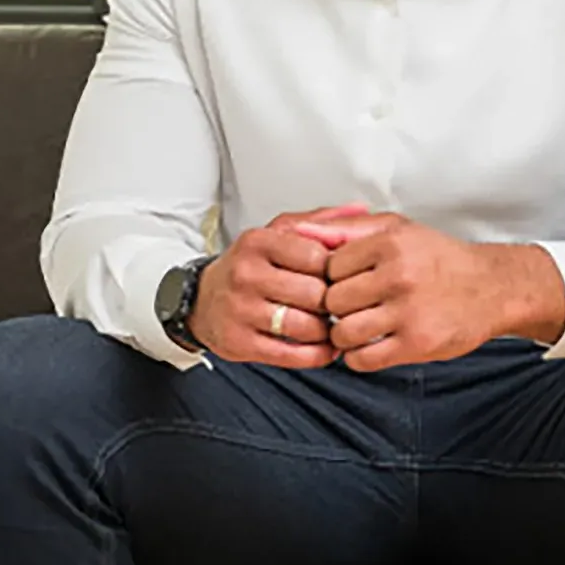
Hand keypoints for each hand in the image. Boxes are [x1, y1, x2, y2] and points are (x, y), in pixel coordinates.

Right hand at [187, 205, 365, 367]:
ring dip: (327, 331)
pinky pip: (292, 355)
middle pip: (314, 294)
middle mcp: (246, 273)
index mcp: (258, 241)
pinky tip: (322, 347)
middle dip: (333, 303)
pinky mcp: (239, 343)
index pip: (316, 256)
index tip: (339, 277)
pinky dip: (316, 355)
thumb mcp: (278, 234)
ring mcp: (241, 310)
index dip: (336, 270)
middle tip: (339, 306)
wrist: (202, 299)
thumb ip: (320, 222)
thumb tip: (362, 209)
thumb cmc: (250, 266)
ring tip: (331, 326)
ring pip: (305, 327)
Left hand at [294, 215, 564, 371]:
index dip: (331, 276)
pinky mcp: (417, 344)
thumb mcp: (396, 228)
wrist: (491, 287)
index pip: (329, 265)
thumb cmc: (438, 257)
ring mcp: (408, 312)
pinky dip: (358, 356)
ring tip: (358, 325)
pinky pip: (363, 359)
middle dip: (335, 307)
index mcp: (389, 243)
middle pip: (332, 300)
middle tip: (351, 306)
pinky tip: (370, 344)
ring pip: (343, 332)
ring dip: (344, 335)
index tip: (344, 281)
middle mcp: (398, 275)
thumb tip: (298, 231)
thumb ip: (345, 229)